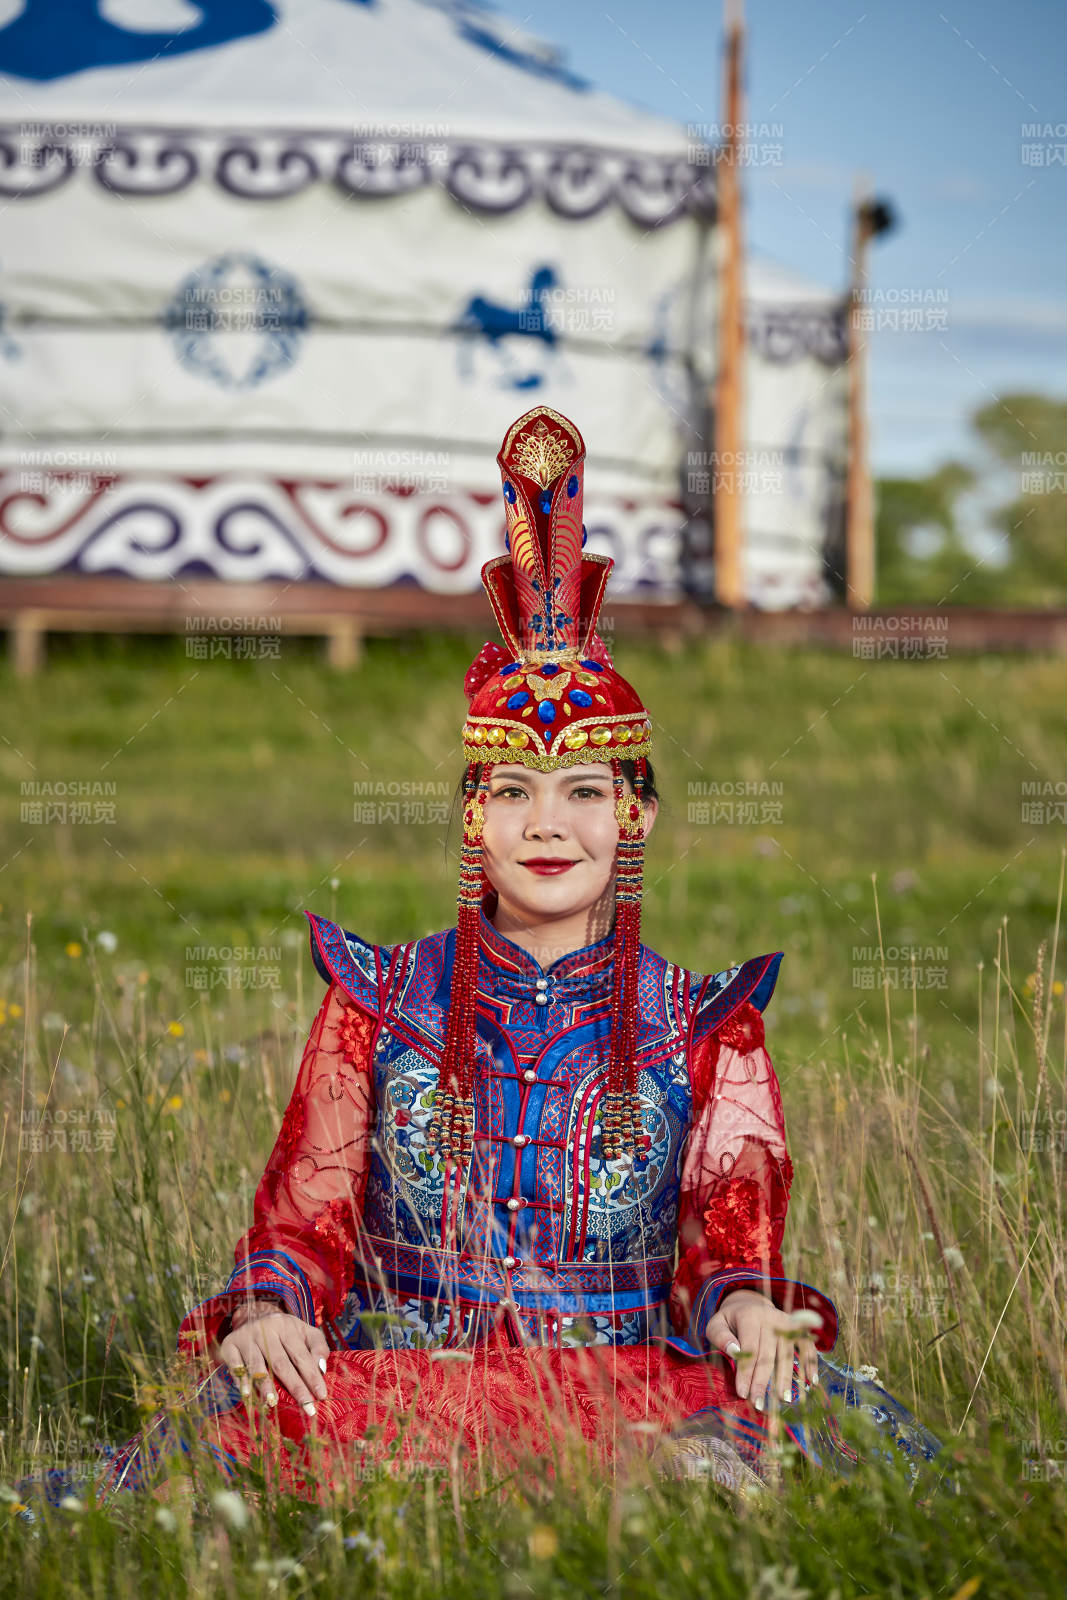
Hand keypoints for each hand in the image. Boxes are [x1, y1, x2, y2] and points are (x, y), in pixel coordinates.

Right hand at [218, 1299, 329, 1417]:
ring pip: (257, 1365)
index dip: (311, 1376)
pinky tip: (247, 1394)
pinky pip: (235, 1365)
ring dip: (265, 1385)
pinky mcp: (230, 1345)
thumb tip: (321, 1369)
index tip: (321, 1396)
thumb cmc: (285, 1333)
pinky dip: (241, 1380)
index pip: (301, 1355)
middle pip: (281, 1363)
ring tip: (273, 1403)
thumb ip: (318, 1348)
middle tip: (306, 1407)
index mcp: (287, 1326)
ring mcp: (246, 1337)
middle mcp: (266, 1330)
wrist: (253, 1317)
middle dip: (295, 1387)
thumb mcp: (305, 1333)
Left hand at [706, 1289, 819, 1411]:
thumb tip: (734, 1352)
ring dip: (786, 1377)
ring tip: (784, 1399)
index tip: (742, 1393)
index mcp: (749, 1315)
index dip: (746, 1372)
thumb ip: (721, 1336)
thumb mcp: (717, 1323)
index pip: (749, 1348)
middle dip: (763, 1380)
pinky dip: (811, 1363)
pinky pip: (806, 1346)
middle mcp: (770, 1317)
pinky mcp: (797, 1329)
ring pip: (787, 1353)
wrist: (749, 1305)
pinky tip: (811, 1382)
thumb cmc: (731, 1321)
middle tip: (759, 1403)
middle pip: (768, 1353)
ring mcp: (786, 1322)